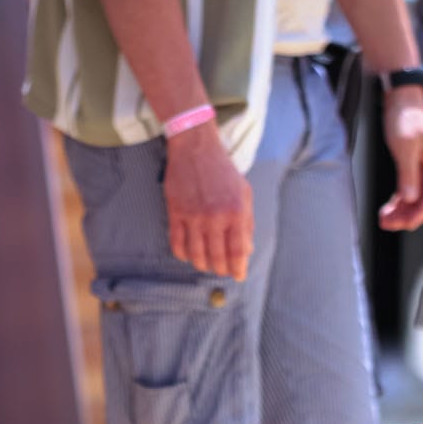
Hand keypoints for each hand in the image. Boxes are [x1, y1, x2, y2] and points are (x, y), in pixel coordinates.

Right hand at [163, 127, 252, 278]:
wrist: (195, 147)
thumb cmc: (223, 170)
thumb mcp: (243, 193)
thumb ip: (247, 223)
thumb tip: (247, 250)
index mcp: (235, 211)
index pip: (237, 251)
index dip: (238, 268)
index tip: (238, 276)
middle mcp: (215, 216)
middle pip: (216, 258)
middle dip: (221, 269)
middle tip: (222, 270)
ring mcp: (193, 215)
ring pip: (196, 255)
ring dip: (202, 264)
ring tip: (206, 263)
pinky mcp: (175, 212)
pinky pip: (177, 244)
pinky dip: (183, 254)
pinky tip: (188, 254)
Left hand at [379, 86, 422, 231]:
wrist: (401, 94)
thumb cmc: (405, 116)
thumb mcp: (405, 146)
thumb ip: (408, 174)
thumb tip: (410, 198)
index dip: (420, 214)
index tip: (405, 225)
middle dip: (407, 214)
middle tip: (387, 225)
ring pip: (415, 195)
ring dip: (401, 209)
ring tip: (384, 219)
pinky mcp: (412, 162)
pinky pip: (408, 186)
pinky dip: (398, 199)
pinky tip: (388, 206)